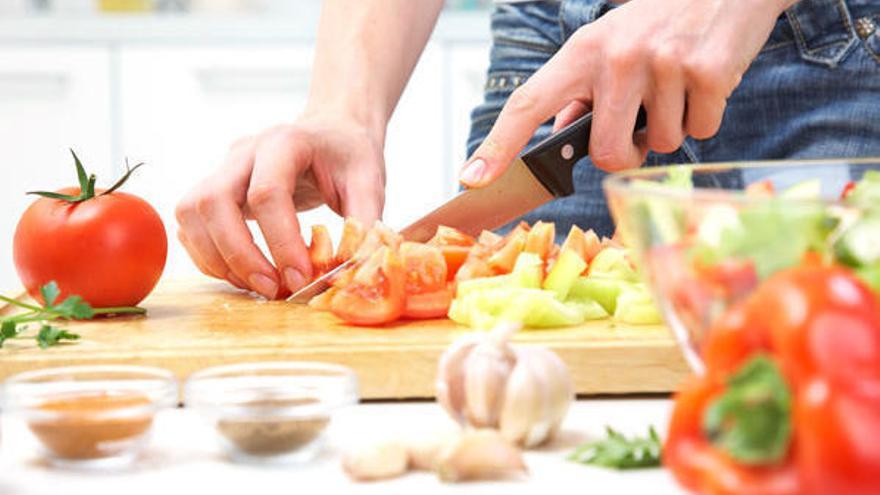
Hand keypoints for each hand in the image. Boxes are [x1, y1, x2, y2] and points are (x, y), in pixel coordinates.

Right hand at [175, 116, 385, 298]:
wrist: (329, 131)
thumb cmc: (348, 154)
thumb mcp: (369, 180)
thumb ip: (365, 222)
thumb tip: (354, 270)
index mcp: (285, 143)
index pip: (267, 193)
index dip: (281, 242)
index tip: (301, 278)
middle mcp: (244, 152)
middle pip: (213, 201)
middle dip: (238, 255)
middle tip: (272, 289)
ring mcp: (223, 169)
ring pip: (191, 213)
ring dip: (216, 259)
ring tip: (257, 285)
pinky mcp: (214, 190)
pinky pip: (190, 225)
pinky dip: (208, 256)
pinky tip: (241, 274)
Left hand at [460, 0, 793, 185]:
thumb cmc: (657, 22)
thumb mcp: (607, 45)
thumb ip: (580, 92)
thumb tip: (561, 136)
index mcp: (581, 52)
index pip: (527, 104)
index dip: (497, 146)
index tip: (472, 179)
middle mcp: (617, 57)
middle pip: (606, 153)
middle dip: (625, 155)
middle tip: (640, 128)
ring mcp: (662, 63)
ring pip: (661, 145)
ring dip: (670, 129)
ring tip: (676, 87)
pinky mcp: (708, 72)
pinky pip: (701, 131)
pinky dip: (704, 117)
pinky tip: (703, 82)